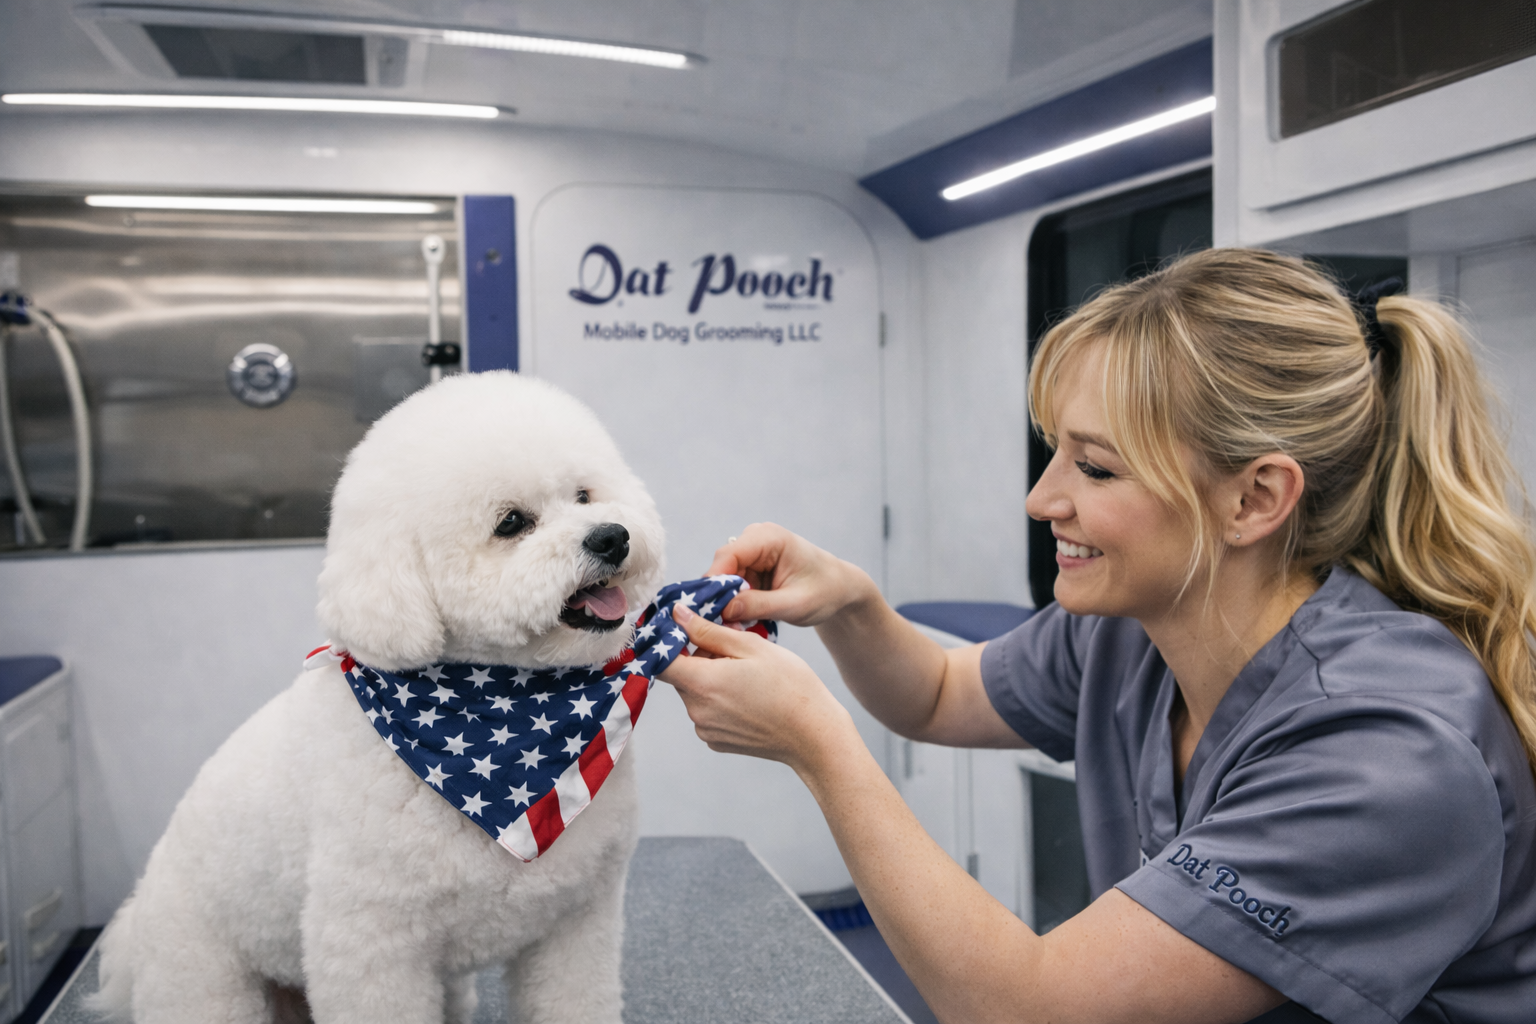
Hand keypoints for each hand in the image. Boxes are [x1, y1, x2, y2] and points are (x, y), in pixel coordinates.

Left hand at [659, 603, 857, 774]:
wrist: (813, 735)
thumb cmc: (789, 685)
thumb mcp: (751, 646)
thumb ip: (708, 631)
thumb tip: (678, 616)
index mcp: (702, 683)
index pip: (662, 660)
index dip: (668, 642)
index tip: (685, 631)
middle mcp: (697, 711)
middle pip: (682, 675)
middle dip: (700, 657)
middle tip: (735, 648)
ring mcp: (705, 729)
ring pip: (696, 692)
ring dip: (711, 678)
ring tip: (747, 674)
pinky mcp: (716, 742)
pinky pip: (708, 712)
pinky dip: (720, 700)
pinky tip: (749, 696)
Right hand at [706, 523, 874, 627]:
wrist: (839, 589)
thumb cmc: (824, 592)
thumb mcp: (794, 604)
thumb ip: (759, 605)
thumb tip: (724, 609)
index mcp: (770, 538)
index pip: (729, 555)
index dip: (714, 581)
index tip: (708, 610)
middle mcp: (756, 538)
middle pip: (722, 566)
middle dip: (720, 595)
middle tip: (723, 624)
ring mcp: (752, 550)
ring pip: (724, 577)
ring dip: (728, 601)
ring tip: (738, 624)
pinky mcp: (751, 564)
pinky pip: (732, 583)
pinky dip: (736, 601)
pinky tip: (745, 618)